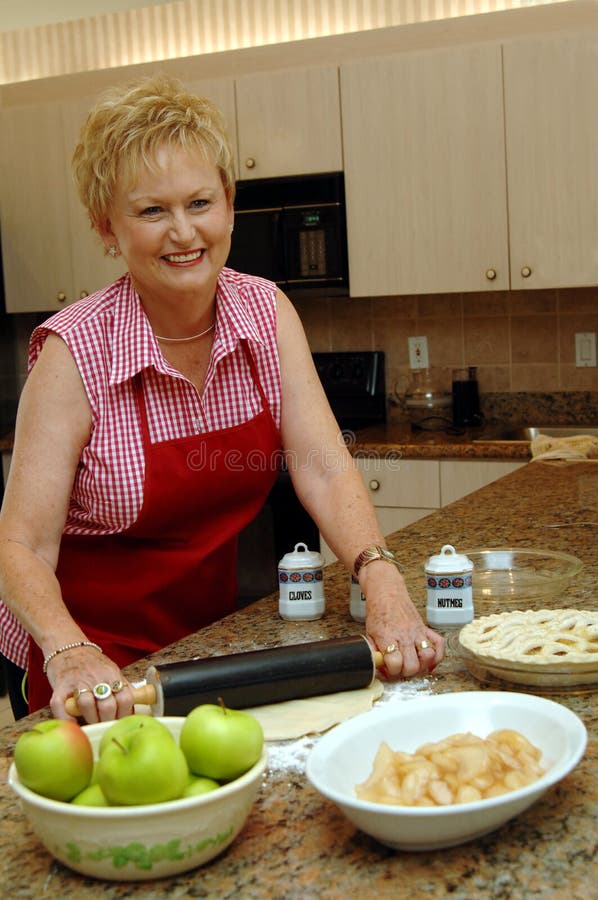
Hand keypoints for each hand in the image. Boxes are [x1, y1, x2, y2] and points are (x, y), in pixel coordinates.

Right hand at [46, 646, 134, 723]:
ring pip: (87, 706)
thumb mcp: (110, 669)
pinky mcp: (59, 687)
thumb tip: (136, 702)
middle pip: (108, 706)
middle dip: (108, 720)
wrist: (67, 646)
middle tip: (106, 725)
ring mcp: (76, 682)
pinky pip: (61, 706)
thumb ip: (121, 684)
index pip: (126, 698)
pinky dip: (67, 718)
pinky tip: (73, 722)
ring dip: (91, 719)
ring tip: (92, 722)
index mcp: (111, 674)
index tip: (122, 722)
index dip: (125, 714)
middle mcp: (95, 678)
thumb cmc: (90, 661)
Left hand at [361, 561, 444, 677]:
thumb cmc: (378, 611)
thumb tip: (378, 665)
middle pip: (412, 665)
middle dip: (405, 672)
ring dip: (422, 666)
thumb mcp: (369, 632)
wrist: (387, 592)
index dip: (391, 671)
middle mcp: (404, 635)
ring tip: (413, 665)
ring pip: (428, 656)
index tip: (388, 669)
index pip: (394, 663)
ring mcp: (417, 632)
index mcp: (388, 636)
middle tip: (400, 669)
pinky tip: (429, 661)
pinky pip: (439, 645)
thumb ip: (374, 650)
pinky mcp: (425, 628)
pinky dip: (437, 656)